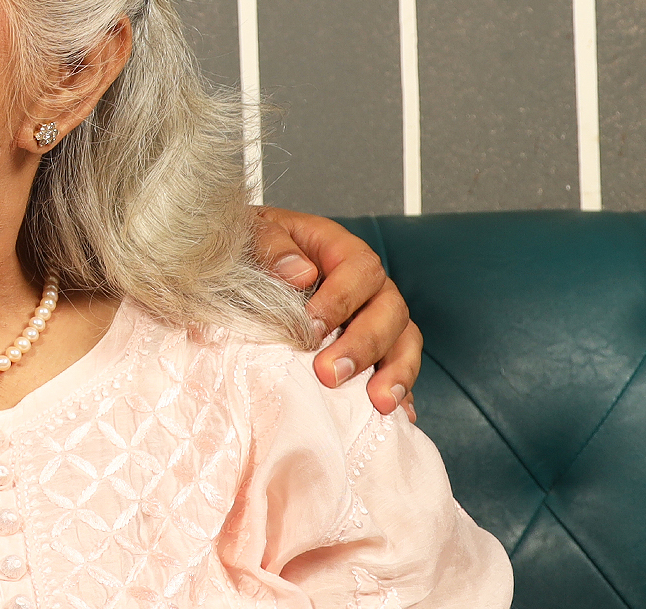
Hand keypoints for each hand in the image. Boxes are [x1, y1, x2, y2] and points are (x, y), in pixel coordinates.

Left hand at [254, 206, 420, 420]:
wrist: (243, 262)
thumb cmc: (250, 246)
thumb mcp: (251, 232)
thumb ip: (272, 246)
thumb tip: (299, 274)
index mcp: (339, 250)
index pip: (360, 270)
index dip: (341, 300)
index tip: (310, 330)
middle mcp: (367, 284)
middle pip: (389, 310)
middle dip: (363, 345)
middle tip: (330, 374)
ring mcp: (374, 317)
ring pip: (403, 340)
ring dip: (395, 372)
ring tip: (380, 402)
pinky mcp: (373, 349)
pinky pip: (397, 367)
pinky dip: (401, 390)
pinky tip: (398, 414)